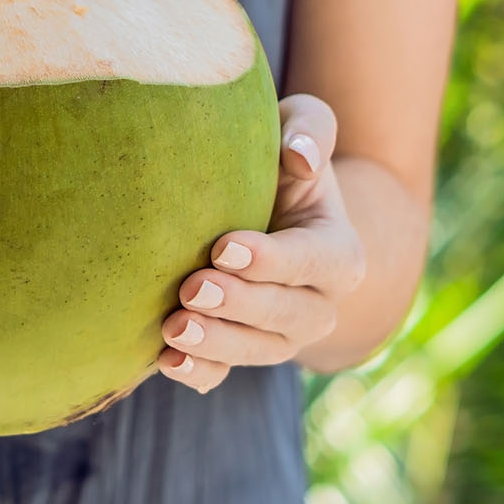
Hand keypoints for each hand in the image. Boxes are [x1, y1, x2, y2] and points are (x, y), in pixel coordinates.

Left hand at [157, 94, 365, 390]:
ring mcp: (280, 336)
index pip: (312, 261)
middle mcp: (318, 304)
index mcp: (339, 253)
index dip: (271, 259)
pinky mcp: (242, 352)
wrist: (265, 207)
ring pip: (255, 350)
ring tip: (173, 327)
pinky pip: (224, 376)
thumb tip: (299, 154)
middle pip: (285, 314)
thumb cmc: (281, 159)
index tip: (224, 246)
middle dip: (238, 304)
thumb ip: (310, 128)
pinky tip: (164, 361)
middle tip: (193, 286)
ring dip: (215, 343)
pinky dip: (197, 373)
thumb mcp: (302, 129)